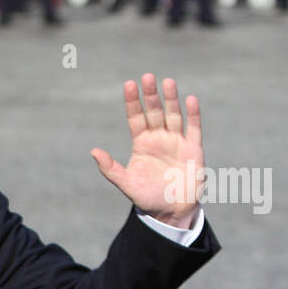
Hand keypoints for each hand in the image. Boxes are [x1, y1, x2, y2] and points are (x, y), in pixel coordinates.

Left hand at [90, 73, 203, 229]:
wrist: (171, 211)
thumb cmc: (147, 197)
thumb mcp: (126, 184)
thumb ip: (110, 169)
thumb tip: (94, 151)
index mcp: (142, 143)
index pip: (136, 118)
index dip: (133, 102)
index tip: (129, 84)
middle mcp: (159, 138)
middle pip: (154, 112)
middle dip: (150, 95)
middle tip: (147, 77)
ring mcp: (176, 141)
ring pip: (173, 115)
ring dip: (171, 99)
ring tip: (167, 82)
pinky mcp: (193, 148)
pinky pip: (194, 128)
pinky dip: (193, 114)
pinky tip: (190, 99)